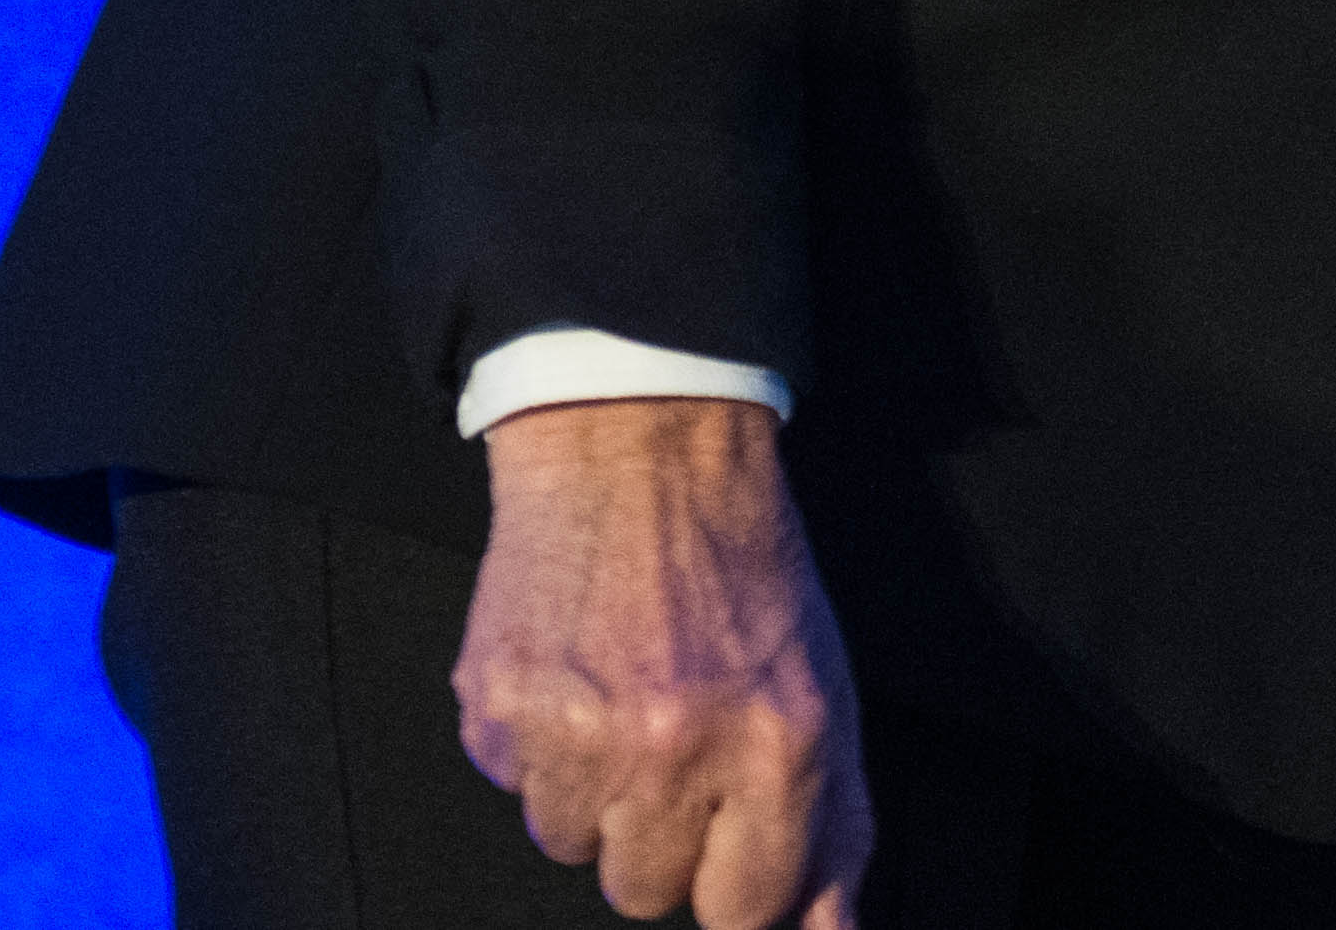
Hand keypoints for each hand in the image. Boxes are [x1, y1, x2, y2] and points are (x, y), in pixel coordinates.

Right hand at [461, 399, 869, 926]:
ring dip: (593, 793)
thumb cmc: (741, 566)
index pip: (744, 908)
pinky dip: (540, 747)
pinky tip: (576, 672)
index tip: (729, 842)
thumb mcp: (825, 686)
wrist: (639, 451)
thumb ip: (836, 825)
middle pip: (645, 894)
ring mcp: (577, 734)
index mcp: (777, 745)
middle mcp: (675, 749)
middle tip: (675, 745)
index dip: (734, 877)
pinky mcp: (499, 713)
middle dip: (659, 835)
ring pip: (570, 847)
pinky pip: (515, 789)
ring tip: (625, 697)